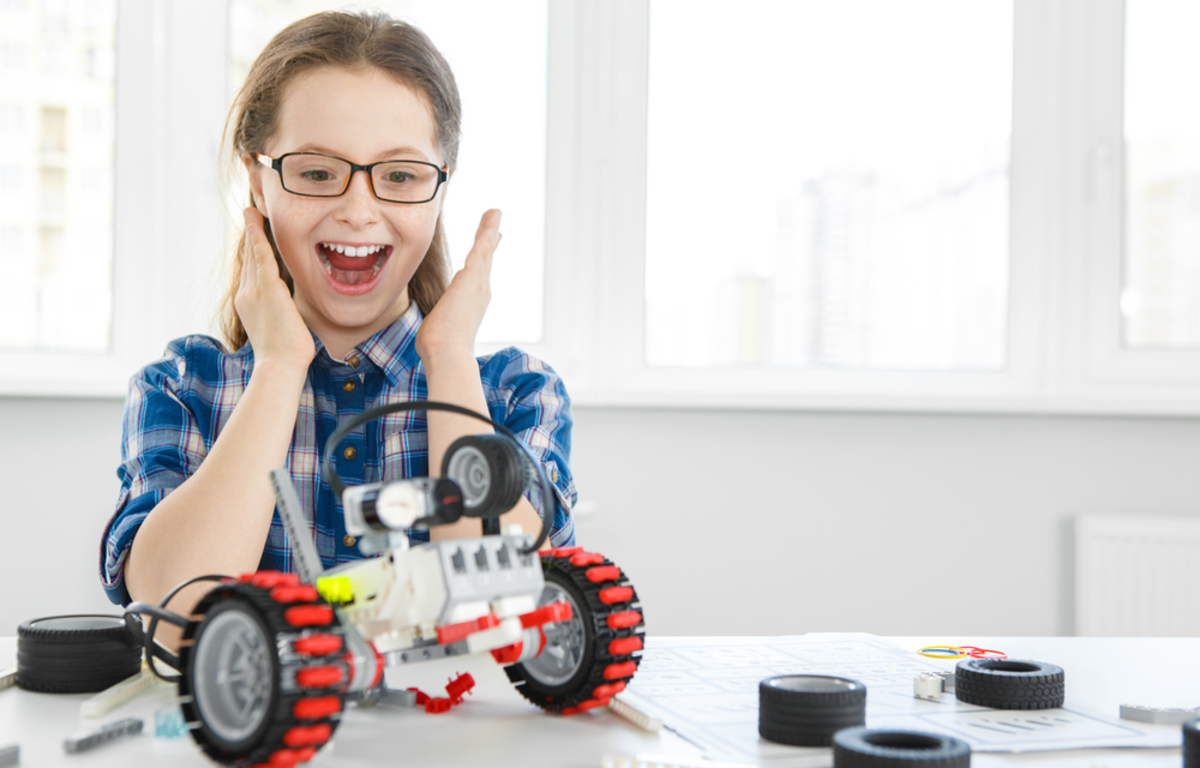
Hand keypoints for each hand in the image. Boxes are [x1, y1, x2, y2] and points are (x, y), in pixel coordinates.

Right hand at [236, 207, 314, 369]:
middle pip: (248, 259)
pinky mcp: (267, 288)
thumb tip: (290, 310)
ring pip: (253, 254)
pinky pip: (260, 255)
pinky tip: (256, 220)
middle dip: (250, 237)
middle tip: (250, 214)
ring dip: (252, 230)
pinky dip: (258, 236)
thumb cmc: (285, 354)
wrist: (280, 365)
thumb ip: (282, 312)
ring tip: (251, 210)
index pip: (251, 272)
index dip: (252, 253)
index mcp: (250, 304)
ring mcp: (255, 291)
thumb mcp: (281, 328)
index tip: (254, 237)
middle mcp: (247, 294)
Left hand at [416, 209, 501, 365]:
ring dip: (490, 230)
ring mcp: (478, 283)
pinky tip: (493, 216)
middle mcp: (480, 292)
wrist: (447, 352)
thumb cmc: (438, 348)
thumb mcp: (437, 332)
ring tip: (495, 213)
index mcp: (471, 304)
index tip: (485, 253)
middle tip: (498, 229)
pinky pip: (482, 246)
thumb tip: (429, 338)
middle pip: (486, 261)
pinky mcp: (472, 275)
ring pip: (485, 250)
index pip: (477, 279)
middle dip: (490, 244)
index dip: (482, 265)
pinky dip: (488, 230)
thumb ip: (436, 328)